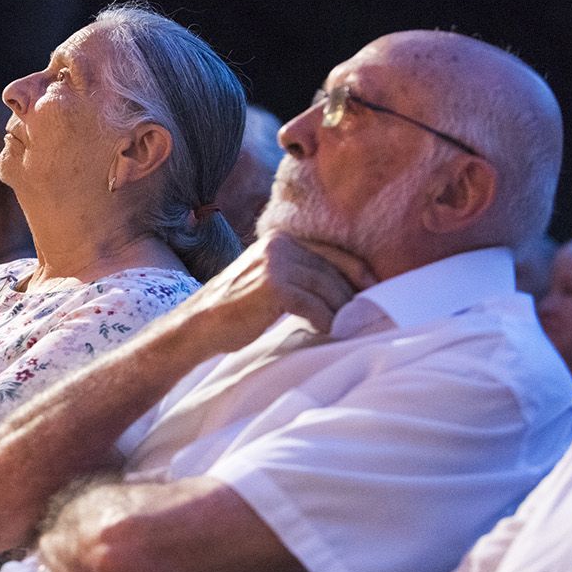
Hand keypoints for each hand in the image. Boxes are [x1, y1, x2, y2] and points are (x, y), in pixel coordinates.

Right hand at [184, 231, 374, 347]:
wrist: (197, 326)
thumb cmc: (233, 309)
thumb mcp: (265, 278)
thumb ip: (296, 272)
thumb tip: (341, 285)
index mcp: (278, 238)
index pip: (331, 252)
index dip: (357, 272)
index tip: (374, 289)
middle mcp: (279, 245)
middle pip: (332, 271)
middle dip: (351, 295)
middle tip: (365, 315)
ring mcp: (276, 265)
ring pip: (327, 290)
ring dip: (340, 312)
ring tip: (346, 327)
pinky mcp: (275, 288)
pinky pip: (316, 307)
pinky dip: (325, 323)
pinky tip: (325, 332)